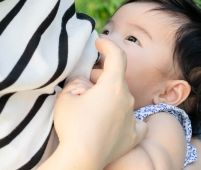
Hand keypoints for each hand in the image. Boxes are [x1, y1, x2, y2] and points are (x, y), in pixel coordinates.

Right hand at [53, 39, 147, 168]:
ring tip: (92, 110)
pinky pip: (134, 121)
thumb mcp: (66, 96)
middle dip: (101, 79)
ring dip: (110, 99)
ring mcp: (133, 118)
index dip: (108, 45)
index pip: (117, 56)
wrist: (81, 158)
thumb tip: (84, 83)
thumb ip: (76, 83)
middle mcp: (127, 99)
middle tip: (83, 88)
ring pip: (123, 100)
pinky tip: (116, 123)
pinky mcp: (134, 136)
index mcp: (113, 85)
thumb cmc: (73, 126)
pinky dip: (125, 118)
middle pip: (116, 80)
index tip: (99, 42)